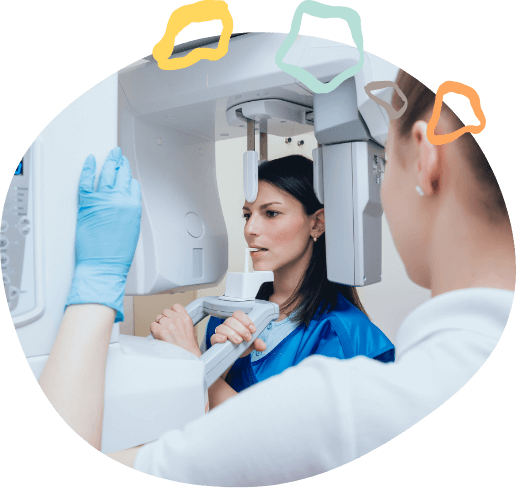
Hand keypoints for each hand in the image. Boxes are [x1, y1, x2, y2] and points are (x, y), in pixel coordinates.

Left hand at [64, 147, 141, 322]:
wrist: (103, 265)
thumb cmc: (117, 254)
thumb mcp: (132, 230)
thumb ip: (129, 212)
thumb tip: (124, 204)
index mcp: (133, 207)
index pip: (133, 185)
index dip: (129, 178)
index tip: (127, 173)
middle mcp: (119, 200)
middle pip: (121, 175)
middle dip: (121, 164)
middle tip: (119, 156)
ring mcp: (103, 200)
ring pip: (106, 173)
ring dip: (109, 161)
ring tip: (110, 155)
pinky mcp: (87, 203)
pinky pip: (86, 180)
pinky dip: (87, 169)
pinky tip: (90, 161)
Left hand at [151, 304, 201, 356]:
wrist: (186, 356)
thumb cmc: (188, 347)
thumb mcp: (191, 330)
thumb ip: (182, 321)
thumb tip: (173, 319)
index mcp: (186, 318)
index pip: (175, 306)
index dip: (172, 312)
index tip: (171, 317)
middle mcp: (177, 319)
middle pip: (165, 312)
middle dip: (165, 319)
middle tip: (167, 328)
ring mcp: (169, 324)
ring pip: (158, 318)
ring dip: (159, 325)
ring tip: (164, 333)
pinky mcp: (161, 331)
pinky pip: (153, 325)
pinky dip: (154, 331)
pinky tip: (159, 336)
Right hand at [210, 311, 266, 357]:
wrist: (232, 357)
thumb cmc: (241, 347)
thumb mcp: (251, 345)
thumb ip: (257, 343)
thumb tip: (262, 346)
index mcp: (237, 323)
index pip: (238, 314)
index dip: (246, 320)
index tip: (253, 330)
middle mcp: (228, 326)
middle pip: (231, 320)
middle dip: (241, 329)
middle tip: (248, 338)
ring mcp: (220, 333)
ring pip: (223, 327)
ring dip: (232, 334)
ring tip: (239, 341)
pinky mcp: (215, 341)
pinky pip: (214, 336)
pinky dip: (219, 337)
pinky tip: (225, 340)